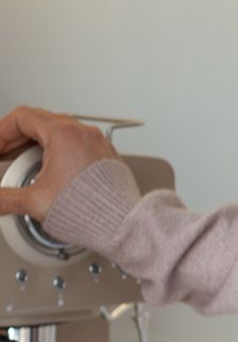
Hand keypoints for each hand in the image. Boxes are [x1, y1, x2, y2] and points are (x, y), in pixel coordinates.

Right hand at [0, 105, 121, 222]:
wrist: (122, 223)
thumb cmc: (91, 210)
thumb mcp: (35, 202)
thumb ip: (4, 198)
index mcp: (64, 135)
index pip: (21, 117)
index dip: (1, 133)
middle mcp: (82, 133)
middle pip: (39, 120)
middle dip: (15, 137)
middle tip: (4, 154)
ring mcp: (96, 142)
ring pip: (58, 129)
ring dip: (35, 142)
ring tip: (22, 161)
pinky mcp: (104, 154)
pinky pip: (76, 141)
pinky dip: (57, 148)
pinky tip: (50, 168)